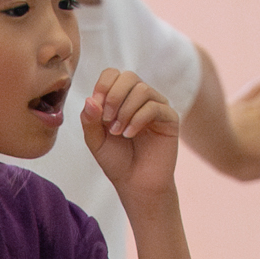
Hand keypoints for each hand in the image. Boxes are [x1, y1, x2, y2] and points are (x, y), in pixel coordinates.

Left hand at [82, 68, 179, 202]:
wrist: (136, 184)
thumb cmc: (116, 161)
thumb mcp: (95, 140)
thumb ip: (90, 120)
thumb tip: (91, 99)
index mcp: (121, 98)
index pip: (113, 74)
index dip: (103, 86)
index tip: (97, 110)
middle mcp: (140, 98)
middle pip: (129, 76)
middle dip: (114, 96)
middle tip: (107, 120)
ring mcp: (157, 106)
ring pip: (142, 89)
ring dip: (125, 110)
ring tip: (118, 132)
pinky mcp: (169, 118)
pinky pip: (154, 106)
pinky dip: (138, 119)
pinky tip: (129, 135)